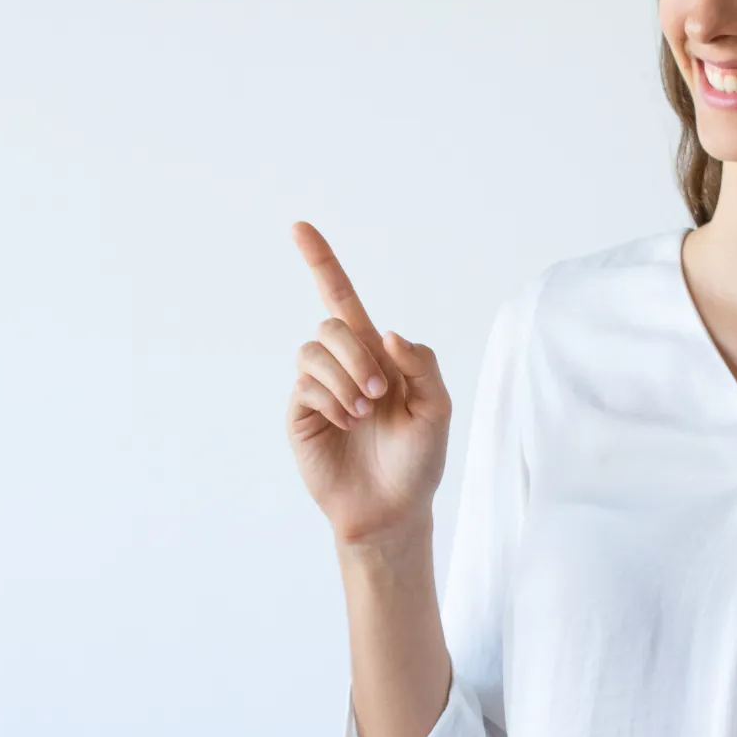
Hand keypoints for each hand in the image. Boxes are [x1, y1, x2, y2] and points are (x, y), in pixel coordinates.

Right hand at [286, 221, 452, 546]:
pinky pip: (305, 384)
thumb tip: (388, 334)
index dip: (321, 262)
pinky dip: (331, 400)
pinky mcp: (300, 413)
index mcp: (376, 353)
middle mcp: (343, 364)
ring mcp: (318, 388)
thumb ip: (422, 364)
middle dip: (356, 354)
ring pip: (313, 351)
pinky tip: (346, 424)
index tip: (298, 227)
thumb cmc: (419, 459)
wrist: (393, 510)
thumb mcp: (438, 408)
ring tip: (362, 414)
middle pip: (332, 325)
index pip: (342, 297)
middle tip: (378, 393)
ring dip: (343, 378)